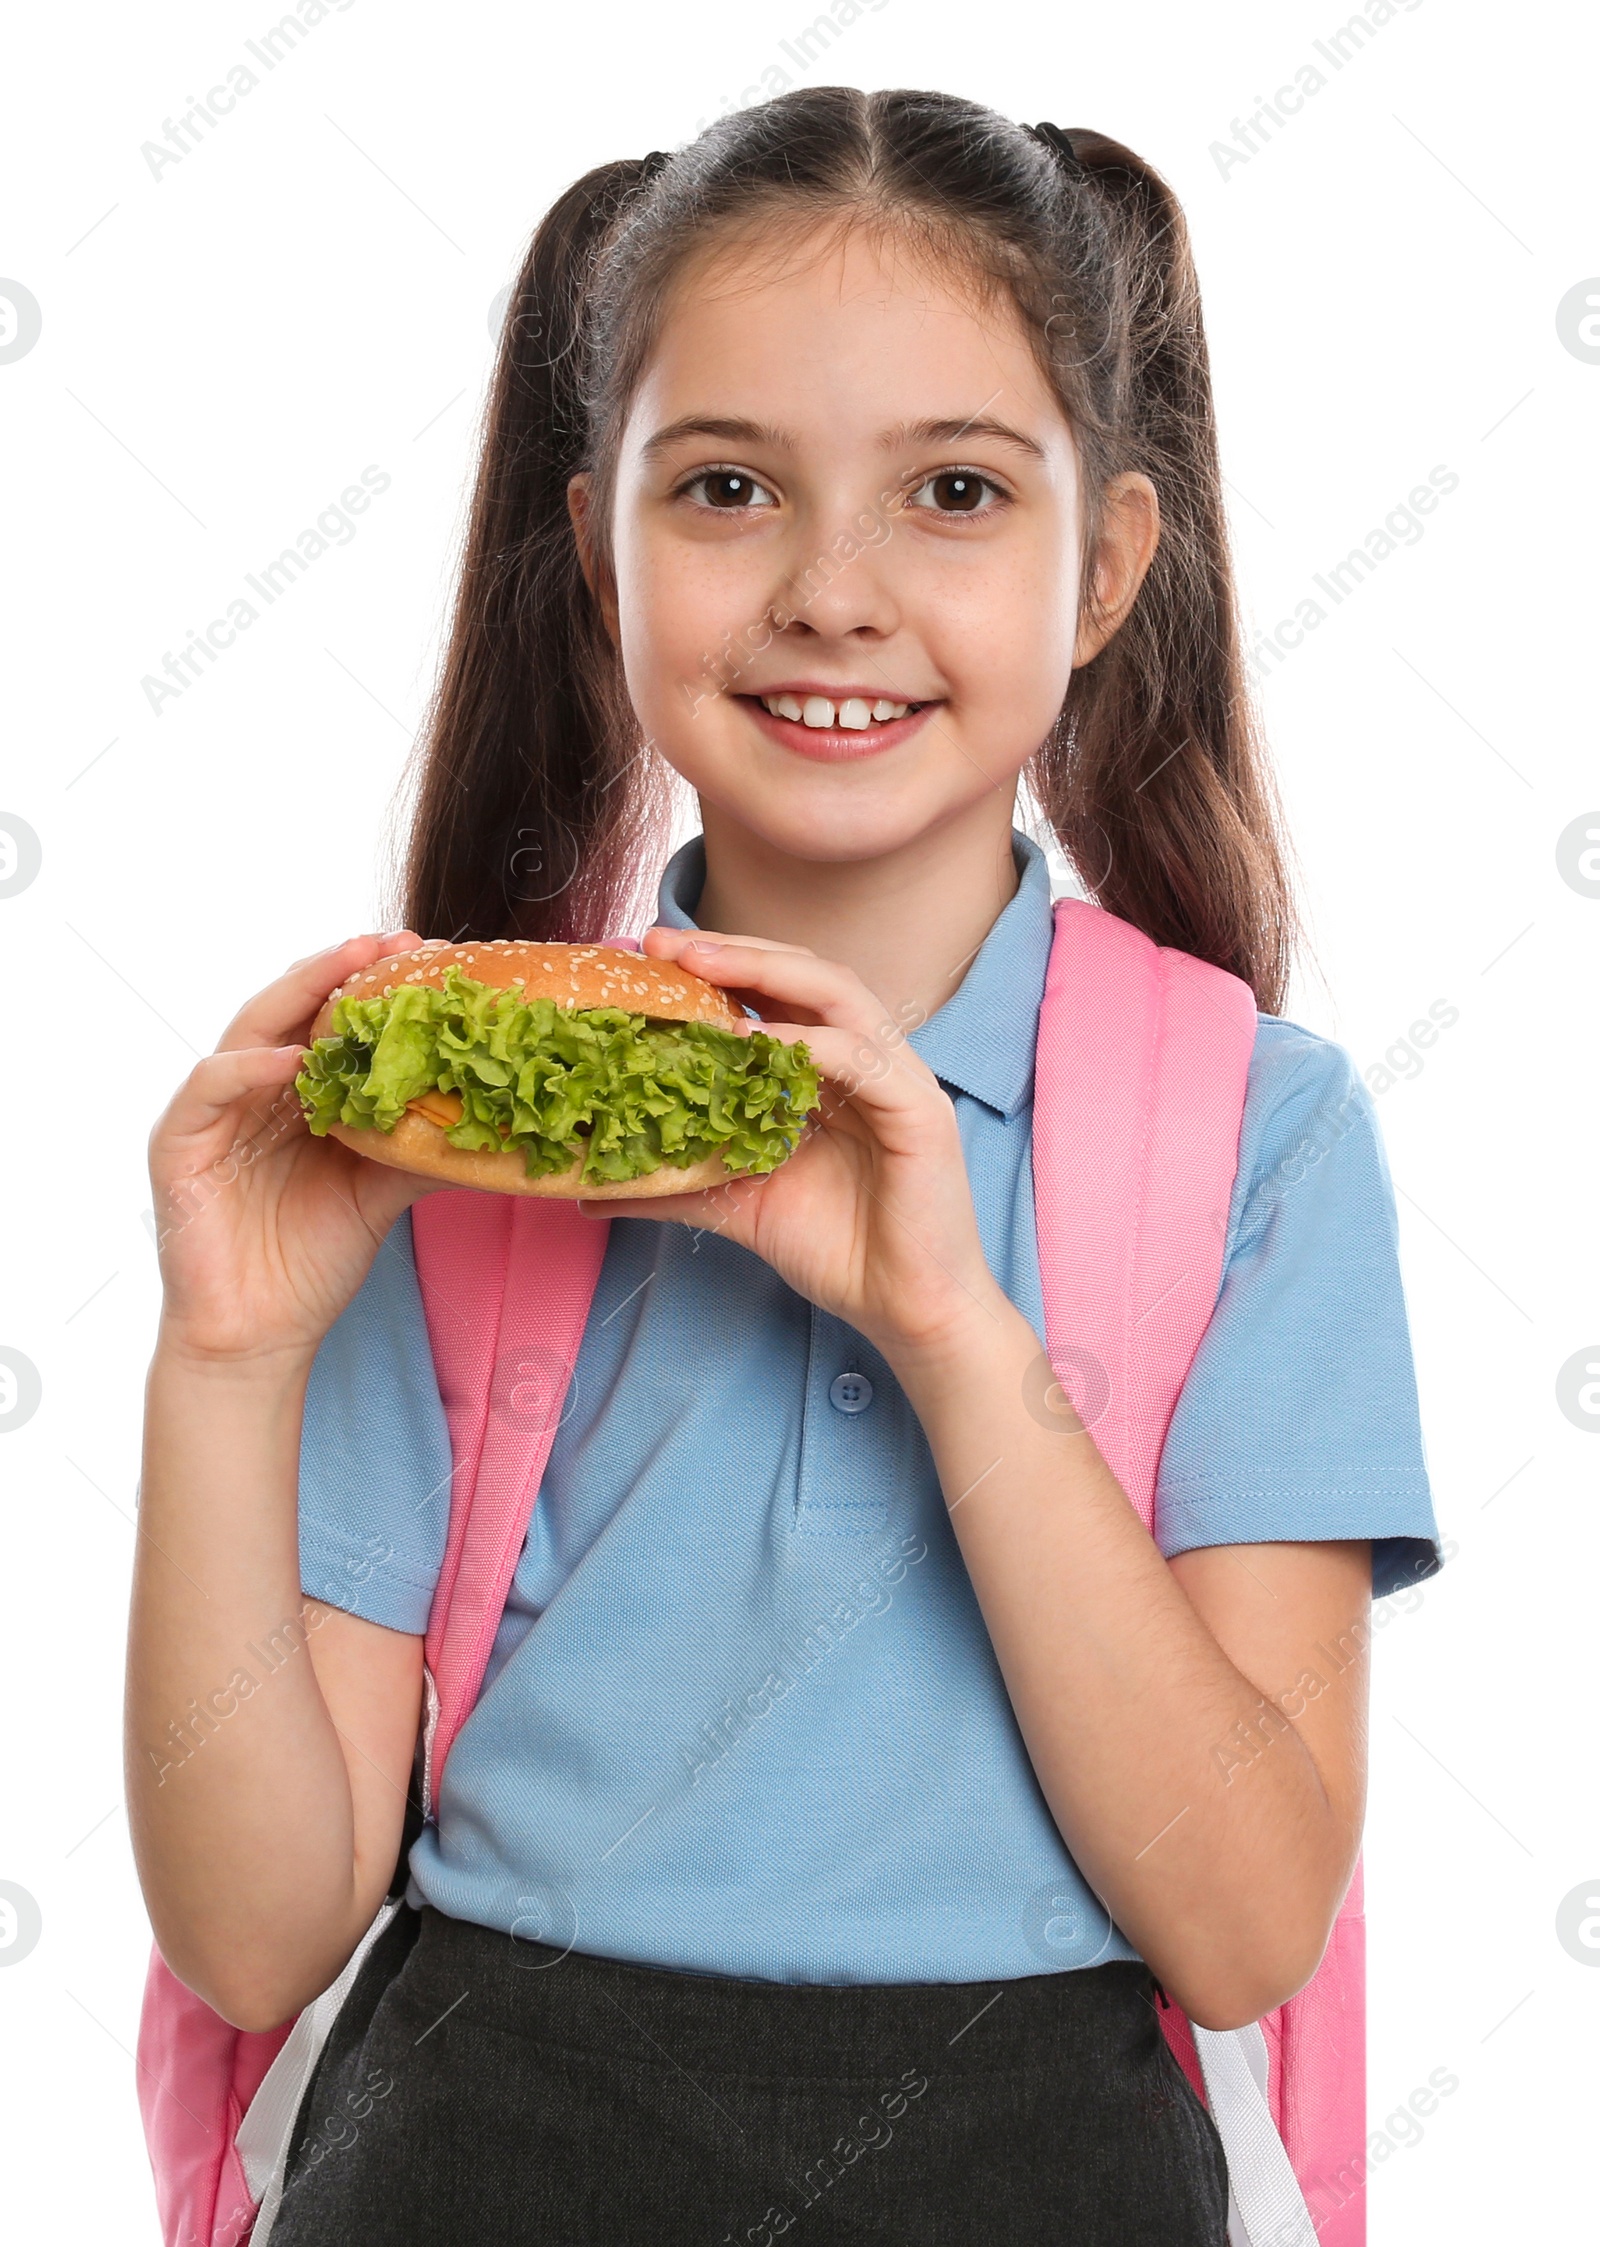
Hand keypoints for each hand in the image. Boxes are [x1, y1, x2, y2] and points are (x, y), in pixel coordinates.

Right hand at [148, 932, 451, 1365]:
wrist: (258, 1336)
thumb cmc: (311, 1261)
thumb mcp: (381, 1193)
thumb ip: (421, 1148)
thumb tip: (494, 1121)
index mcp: (297, 1096)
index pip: (332, 1022)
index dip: (373, 985)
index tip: (429, 956)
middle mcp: (254, 1092)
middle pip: (292, 1010)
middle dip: (341, 971)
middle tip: (394, 941)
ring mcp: (213, 1114)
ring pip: (251, 1032)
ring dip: (299, 995)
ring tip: (349, 966)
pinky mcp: (178, 1145)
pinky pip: (210, 1089)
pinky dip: (249, 1068)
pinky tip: (291, 1058)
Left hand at [595, 928, 1009, 1367]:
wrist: (904, 1310)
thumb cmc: (837, 1250)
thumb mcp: (737, 1205)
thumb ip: (675, 1185)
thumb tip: (591, 1190)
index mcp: (832, 1070)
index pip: (777, 994)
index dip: (718, 968)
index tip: (649, 956)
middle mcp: (869, 1060)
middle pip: (805, 974)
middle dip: (734, 952)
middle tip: (665, 945)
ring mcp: (900, 1080)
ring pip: (837, 994)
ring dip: (767, 971)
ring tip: (702, 966)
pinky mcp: (920, 1113)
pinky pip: (860, 1058)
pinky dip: (806, 1043)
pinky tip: (751, 1043)